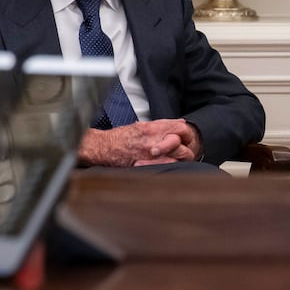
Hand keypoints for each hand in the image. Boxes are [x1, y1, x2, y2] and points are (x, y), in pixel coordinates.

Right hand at [79, 119, 198, 166]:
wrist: (103, 148)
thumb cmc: (120, 137)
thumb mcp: (141, 125)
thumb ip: (162, 125)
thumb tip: (180, 122)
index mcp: (153, 128)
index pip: (181, 127)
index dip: (186, 133)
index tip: (184, 137)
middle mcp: (154, 140)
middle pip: (184, 144)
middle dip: (186, 149)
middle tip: (182, 151)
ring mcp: (152, 154)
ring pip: (180, 157)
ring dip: (180, 159)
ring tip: (175, 159)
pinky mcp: (148, 164)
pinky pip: (169, 166)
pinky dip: (171, 166)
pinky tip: (166, 165)